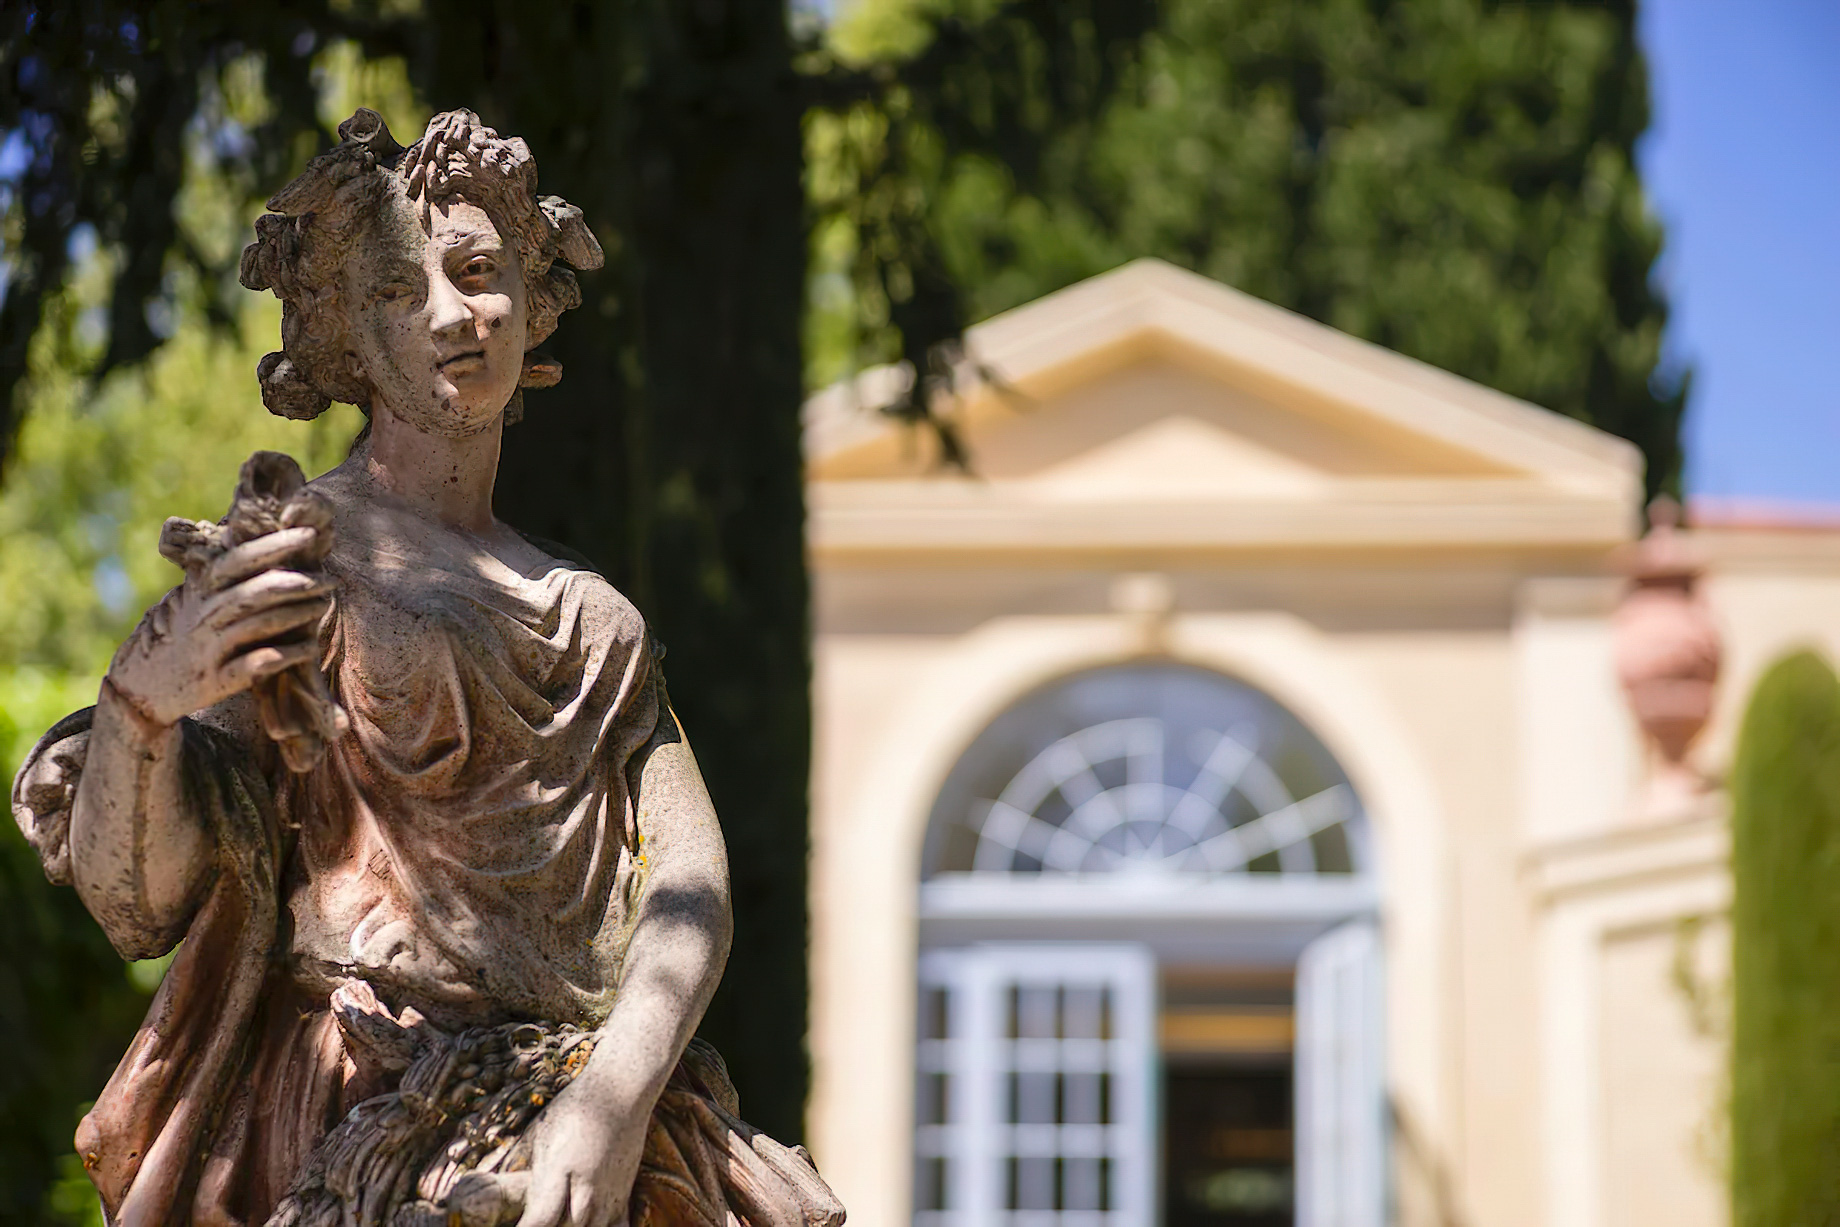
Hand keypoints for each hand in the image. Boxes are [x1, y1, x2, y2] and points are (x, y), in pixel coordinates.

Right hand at [107, 526, 333, 726]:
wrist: (144, 684)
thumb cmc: (186, 630)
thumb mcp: (197, 596)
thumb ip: (225, 571)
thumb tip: (266, 533)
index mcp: (202, 589)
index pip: (238, 560)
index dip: (273, 545)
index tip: (309, 534)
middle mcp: (205, 616)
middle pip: (252, 592)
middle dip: (293, 582)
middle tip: (329, 578)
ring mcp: (210, 648)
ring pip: (256, 625)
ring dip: (294, 615)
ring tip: (324, 604)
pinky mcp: (216, 680)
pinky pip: (253, 665)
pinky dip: (282, 656)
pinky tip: (308, 648)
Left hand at [515, 1071, 648, 1226]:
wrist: (621, 1091)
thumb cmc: (574, 1108)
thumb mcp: (539, 1133)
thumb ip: (522, 1168)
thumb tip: (496, 1186)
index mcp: (558, 1173)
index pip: (538, 1223)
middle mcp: (585, 1191)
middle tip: (538, 1215)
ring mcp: (608, 1198)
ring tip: (561, 1215)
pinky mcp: (624, 1199)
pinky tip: (590, 1224)